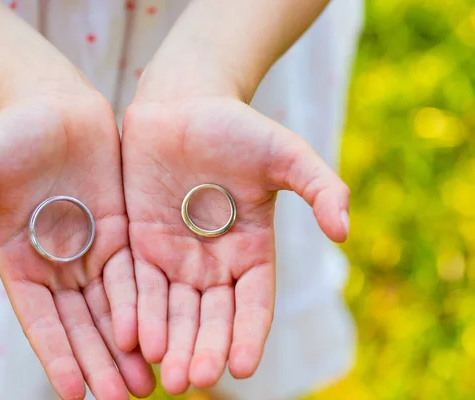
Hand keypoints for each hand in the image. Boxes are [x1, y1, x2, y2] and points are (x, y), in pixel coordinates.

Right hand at [0, 85, 154, 399]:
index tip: (75, 393)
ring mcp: (92, 249)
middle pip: (81, 323)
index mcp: (19, 259)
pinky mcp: (122, 232)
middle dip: (100, 362)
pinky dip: (146, 306)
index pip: (40, 318)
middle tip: (122, 398)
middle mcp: (58, 263)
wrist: (54, 103)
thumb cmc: (10, 132)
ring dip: (128, 346)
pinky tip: (161, 335)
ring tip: (146, 384)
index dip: (56, 354)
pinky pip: (137, 275)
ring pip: (113, 307)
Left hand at [122, 95, 348, 394]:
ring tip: (166, 376)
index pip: (252, 303)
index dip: (249, 334)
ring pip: (173, 310)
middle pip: (210, 317)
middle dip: (203, 349)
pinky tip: (133, 340)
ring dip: (169, 343)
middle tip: (194, 380)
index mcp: (251, 250)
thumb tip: (344, 232)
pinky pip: (137, 285)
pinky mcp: (140, 245)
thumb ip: (320, 187)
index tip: (242, 366)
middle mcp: (213, 263)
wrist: (182, 104)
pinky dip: (137, 313)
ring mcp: (175, 257)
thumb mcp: (285, 153)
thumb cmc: (237, 126)